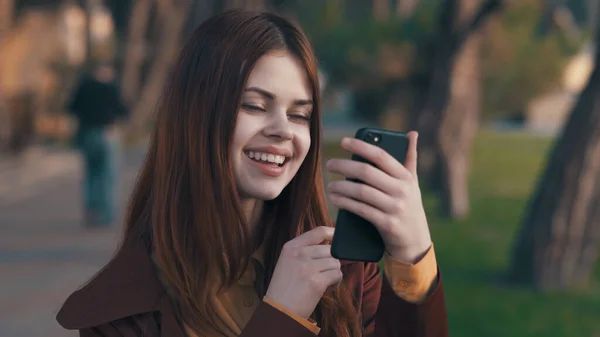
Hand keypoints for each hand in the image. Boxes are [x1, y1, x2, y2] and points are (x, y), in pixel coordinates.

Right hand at [265, 226, 341, 318]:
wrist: (278, 310)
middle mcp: (299, 254)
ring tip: (323, 281)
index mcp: (291, 247)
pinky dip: (335, 282)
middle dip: (331, 261)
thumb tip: (329, 243)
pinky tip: (326, 288)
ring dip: (334, 273)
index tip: (338, 237)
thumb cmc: (284, 288)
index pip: (318, 231)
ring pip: (336, 262)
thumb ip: (304, 251)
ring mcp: (307, 267)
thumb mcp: (288, 262)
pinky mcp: (316, 282)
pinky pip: (337, 275)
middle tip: (324, 273)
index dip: (332, 233)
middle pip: (330, 249)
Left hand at [326, 131, 430, 262]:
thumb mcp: (413, 183)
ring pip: (361, 192)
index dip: (361, 146)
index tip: (343, 141)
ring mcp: (395, 207)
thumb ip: (410, 158)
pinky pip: (361, 210)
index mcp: (405, 176)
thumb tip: (412, 133)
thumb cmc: (410, 206)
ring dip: (341, 187)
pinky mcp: (387, 224)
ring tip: (330, 185)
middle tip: (330, 164)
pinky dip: (345, 203)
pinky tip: (335, 199)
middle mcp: (401, 190)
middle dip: (344, 166)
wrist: (415, 242)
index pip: (381, 156)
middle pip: (366, 172)